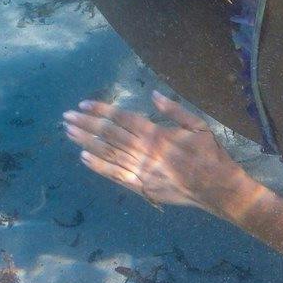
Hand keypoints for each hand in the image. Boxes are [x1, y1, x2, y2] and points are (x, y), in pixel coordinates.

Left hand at [63, 94, 248, 213]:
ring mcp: (142, 170)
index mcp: (158, 134)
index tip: (83, 105)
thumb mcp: (198, 126)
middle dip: (87, 124)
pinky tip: (84, 158)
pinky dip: (99, 167)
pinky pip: (116, 175)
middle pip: (110, 135)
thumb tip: (154, 94)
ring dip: (87, 142)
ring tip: (69, 132)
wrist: (216, 188)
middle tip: (66, 116)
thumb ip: (174, 110)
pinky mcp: (142, 186)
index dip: (102, 111)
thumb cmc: (210, 154)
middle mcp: (146, 151)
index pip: (123, 119)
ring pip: (109, 154)